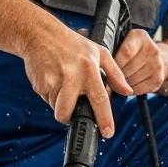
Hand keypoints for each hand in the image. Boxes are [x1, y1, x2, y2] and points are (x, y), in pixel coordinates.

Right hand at [22, 22, 131, 136]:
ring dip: (59, 102)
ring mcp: (53, 81)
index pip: (100, 99)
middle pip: (66, 112)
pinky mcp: (39, 83)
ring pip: (55, 107)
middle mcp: (71, 76)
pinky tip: (52, 78)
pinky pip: (46, 99)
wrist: (40, 34)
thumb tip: (128, 91)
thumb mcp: (99, 52)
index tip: (108, 133)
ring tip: (62, 83)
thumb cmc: (71, 43)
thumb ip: (115, 74)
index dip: (104, 119)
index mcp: (89, 70)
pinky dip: (50, 94)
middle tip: (71, 106)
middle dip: (67, 116)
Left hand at [114, 29, 165, 94]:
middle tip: (111, 77)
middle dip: (117, 76)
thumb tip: (101, 67)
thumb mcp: (122, 43)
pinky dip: (131, 90)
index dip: (115, 64)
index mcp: (140, 36)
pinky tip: (129, 84)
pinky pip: (139, 89)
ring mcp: (157, 64)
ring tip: (120, 80)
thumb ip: (113, 51)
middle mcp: (152, 49)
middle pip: (129, 68)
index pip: (126, 53)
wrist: (152, 57)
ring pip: (133, 81)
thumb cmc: (131, 50)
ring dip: (123, 84)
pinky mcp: (159, 79)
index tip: (108, 69)